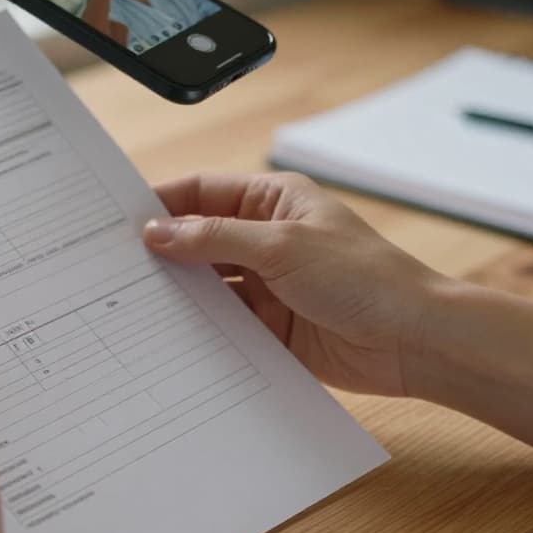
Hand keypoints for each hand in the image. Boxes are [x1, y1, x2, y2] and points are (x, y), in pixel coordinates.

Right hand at [142, 172, 443, 396]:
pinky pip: (224, 324)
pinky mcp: (270, 327)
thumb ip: (215, 238)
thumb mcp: (282, 245)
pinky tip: (172, 335)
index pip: (203, 192)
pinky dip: (201, 329)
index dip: (163, 203)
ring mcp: (268, 285)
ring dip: (181, 293)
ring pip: (208, 284)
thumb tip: (158, 231)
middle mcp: (267, 239)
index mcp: (274, 201)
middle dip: (165, 252)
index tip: (121, 220)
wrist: (414, 341)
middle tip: (118, 266)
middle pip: (200, 239)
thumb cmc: (366, 278)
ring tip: (136, 303)